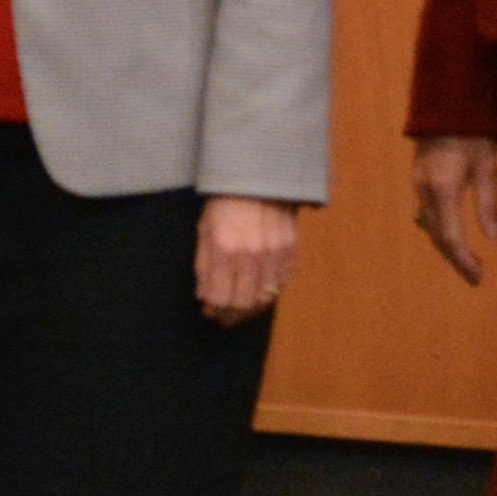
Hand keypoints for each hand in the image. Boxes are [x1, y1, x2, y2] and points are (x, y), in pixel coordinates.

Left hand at [193, 195, 298, 325]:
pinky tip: (259, 293)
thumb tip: (205, 297)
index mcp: (225, 249)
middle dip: (231, 315)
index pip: (221, 297)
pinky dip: (269, 293)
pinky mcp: (291, 251)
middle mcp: (252, 255)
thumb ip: (204, 266)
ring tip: (240, 309)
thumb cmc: (225, 203)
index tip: (209, 312)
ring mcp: (275, 254)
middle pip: (244, 303)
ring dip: (251, 308)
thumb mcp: (205, 230)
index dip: (214, 309)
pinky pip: (282, 284)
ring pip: (265, 298)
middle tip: (223, 317)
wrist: (258, 178)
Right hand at [411, 135, 496, 284]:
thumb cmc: (472, 134)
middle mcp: (425, 192)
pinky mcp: (418, 181)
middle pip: (438, 237)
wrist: (445, 107)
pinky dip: (441, 230)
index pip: (451, 237)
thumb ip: (488, 204)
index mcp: (443, 190)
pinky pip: (427, 214)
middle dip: (456, 259)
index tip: (478, 277)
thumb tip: (492, 237)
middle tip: (475, 277)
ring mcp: (418, 186)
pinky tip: (453, 236)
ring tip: (467, 261)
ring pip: (430, 227)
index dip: (464, 261)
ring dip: (448, 247)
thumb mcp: (487, 168)